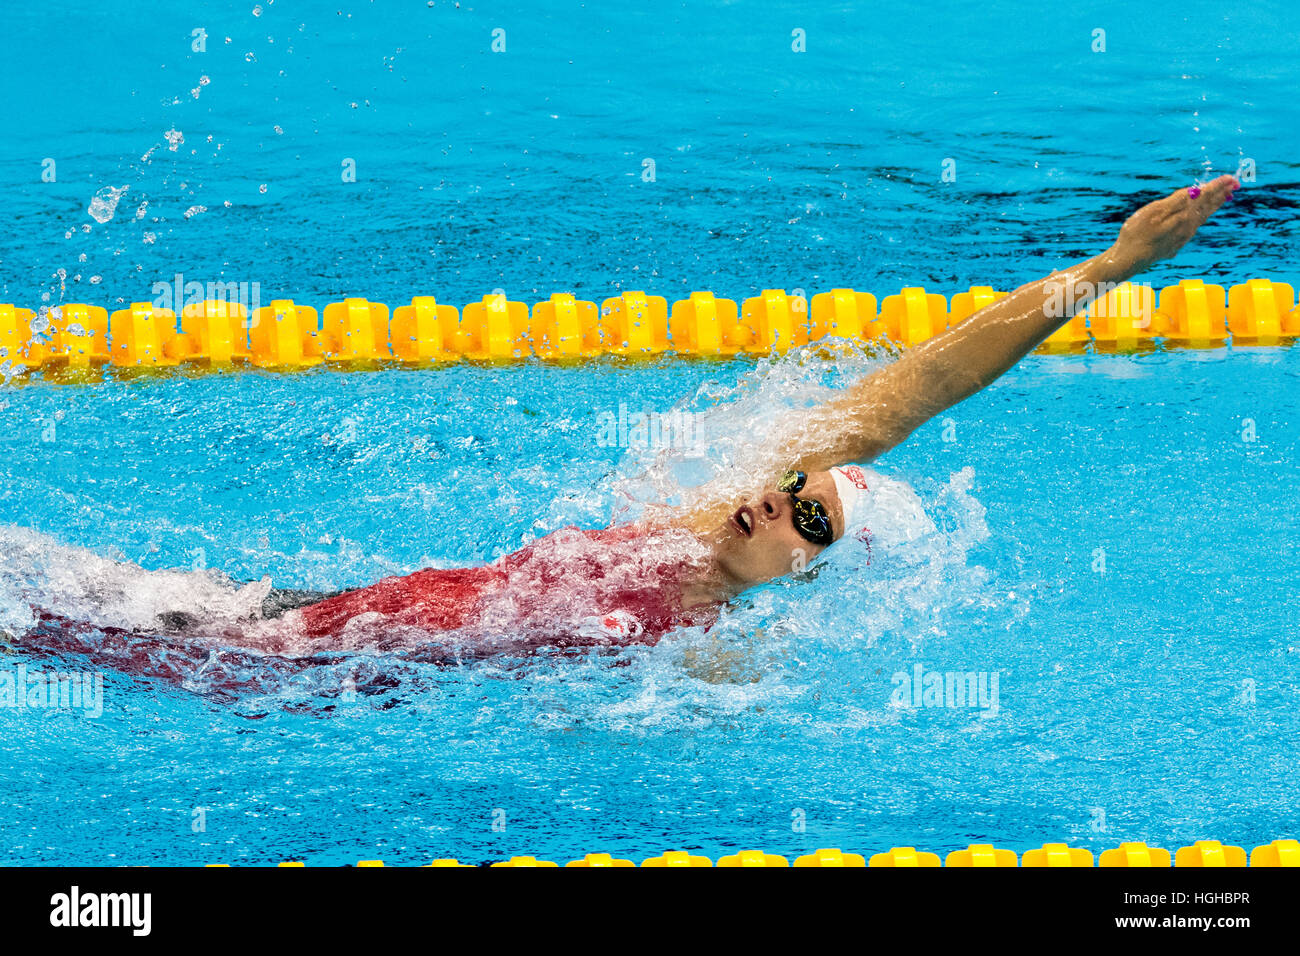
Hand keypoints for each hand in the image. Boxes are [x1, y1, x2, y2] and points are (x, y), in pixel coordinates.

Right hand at [1107, 174, 1238, 275]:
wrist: (1128, 260)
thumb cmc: (1136, 233)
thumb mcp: (1154, 212)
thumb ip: (1176, 201)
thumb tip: (1196, 191)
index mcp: (1183, 215)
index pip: (1204, 196)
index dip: (1217, 186)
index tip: (1231, 178)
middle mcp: (1187, 226)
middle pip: (1207, 207)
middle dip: (1220, 194)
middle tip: (1234, 183)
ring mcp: (1182, 237)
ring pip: (1202, 217)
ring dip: (1213, 205)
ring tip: (1224, 197)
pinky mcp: (1176, 244)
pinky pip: (1194, 227)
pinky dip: (1202, 217)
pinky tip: (1201, 217)